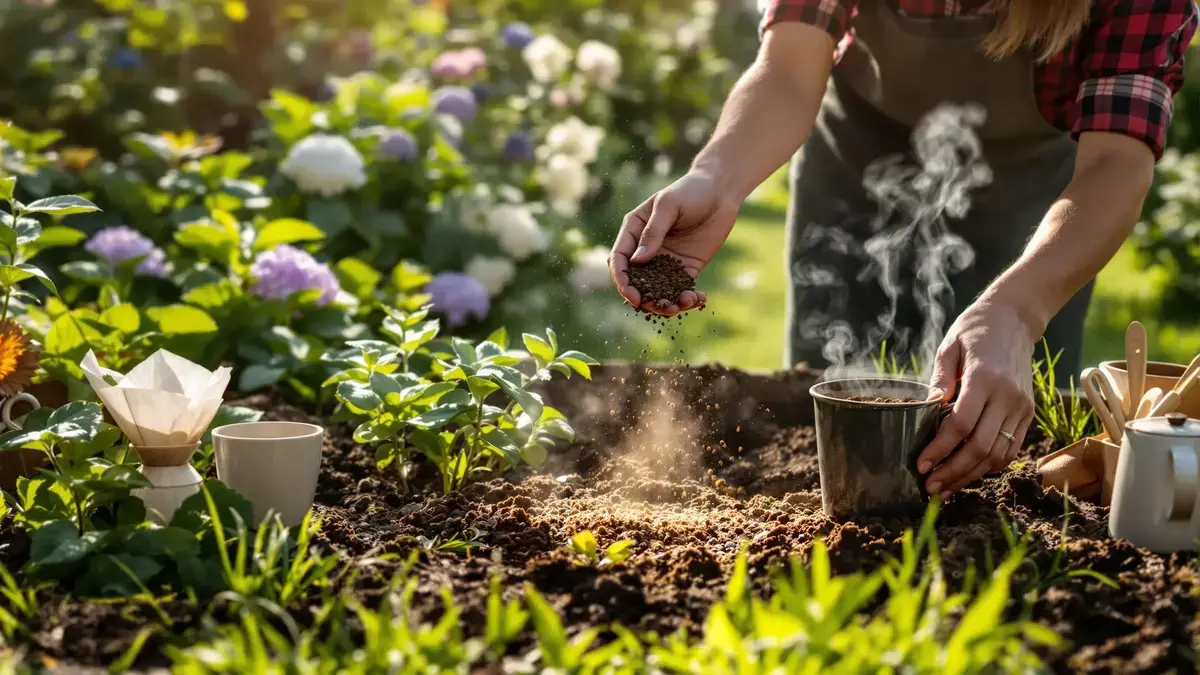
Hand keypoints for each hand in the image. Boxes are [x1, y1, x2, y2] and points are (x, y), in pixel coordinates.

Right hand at [608, 170, 740, 314]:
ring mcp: (665, 261)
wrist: (720, 192)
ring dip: (666, 302)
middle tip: (661, 307)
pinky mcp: (686, 268)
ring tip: (680, 307)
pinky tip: (698, 299)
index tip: (633, 296)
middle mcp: (646, 249)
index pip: (620, 260)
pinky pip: (682, 288)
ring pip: (658, 289)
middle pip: (637, 281)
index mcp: (634, 231)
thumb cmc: (690, 191)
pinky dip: (687, 298)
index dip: (623, 280)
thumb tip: (638, 261)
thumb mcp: (668, 206)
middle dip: (645, 298)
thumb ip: (653, 232)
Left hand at [916, 298, 1037, 495]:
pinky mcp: (1029, 412)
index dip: (940, 449)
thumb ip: (941, 379)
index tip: (921, 464)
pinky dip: (990, 465)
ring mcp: (1022, 406)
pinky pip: (1011, 448)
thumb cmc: (976, 330)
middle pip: (981, 446)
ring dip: (971, 475)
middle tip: (930, 486)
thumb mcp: (950, 346)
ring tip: (946, 487)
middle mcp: (1008, 395)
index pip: (961, 424)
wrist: (1016, 318)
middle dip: (953, 471)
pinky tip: (969, 472)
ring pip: (998, 454)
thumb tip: (928, 409)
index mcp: (985, 378)